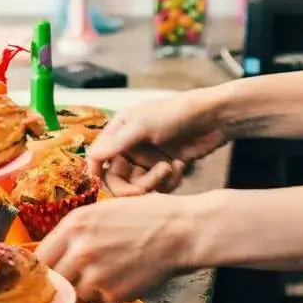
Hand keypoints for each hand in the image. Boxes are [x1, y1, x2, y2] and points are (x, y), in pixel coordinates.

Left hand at [36, 192, 205, 302]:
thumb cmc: (148, 215)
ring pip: (79, 292)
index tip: (49, 272)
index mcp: (74, 224)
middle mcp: (79, 250)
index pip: (41, 257)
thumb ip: (77, 231)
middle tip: (85, 273)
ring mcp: (95, 275)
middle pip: (56, 279)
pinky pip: (103, 299)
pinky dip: (114, 292)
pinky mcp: (113, 294)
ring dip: (91, 287)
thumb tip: (56, 253)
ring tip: (117, 268)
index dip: (45, 267)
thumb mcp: (105, 211)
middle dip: (68, 279)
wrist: (181, 232)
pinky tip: (131, 274)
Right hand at [86, 90, 229, 196]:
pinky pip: (158, 187)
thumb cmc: (175, 114)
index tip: (97, 188)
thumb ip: (116, 143)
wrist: (213, 119)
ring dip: (155, 182)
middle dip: (132, 185)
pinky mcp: (165, 170)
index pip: (98, 156)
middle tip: (144, 189)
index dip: (96, 173)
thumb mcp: (143, 126)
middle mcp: (130, 146)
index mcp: (119, 130)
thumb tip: (90, 156)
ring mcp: (148, 159)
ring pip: (139, 186)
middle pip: (117, 178)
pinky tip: (180, 166)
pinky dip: (169, 181)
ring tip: (170, 167)